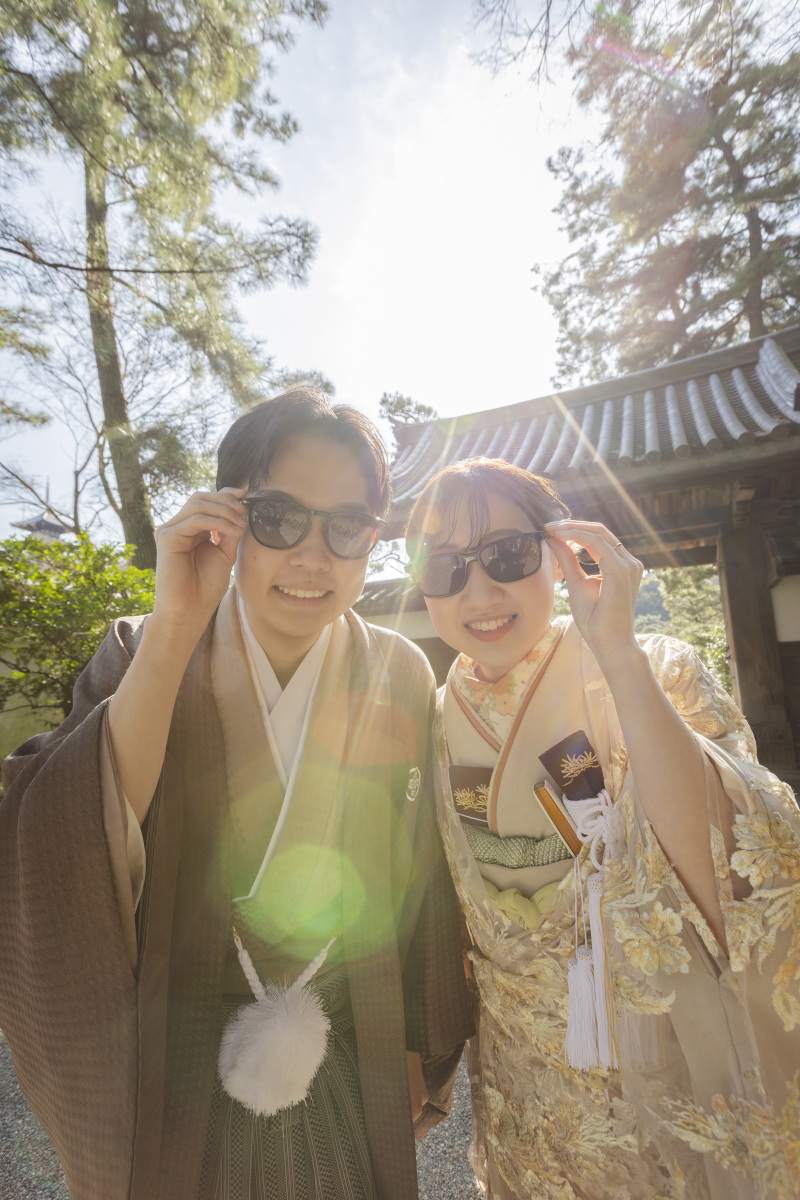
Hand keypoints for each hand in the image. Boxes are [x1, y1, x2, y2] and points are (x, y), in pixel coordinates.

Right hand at [151, 488, 247, 638]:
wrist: (190, 611)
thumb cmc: (205, 587)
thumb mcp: (224, 554)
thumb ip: (230, 531)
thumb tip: (242, 509)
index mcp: (189, 530)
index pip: (204, 502)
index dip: (224, 495)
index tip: (246, 495)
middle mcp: (176, 527)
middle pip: (199, 498)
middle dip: (225, 500)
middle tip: (244, 509)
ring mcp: (169, 531)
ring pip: (198, 505)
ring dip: (224, 510)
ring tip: (241, 523)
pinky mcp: (167, 537)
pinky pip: (196, 520)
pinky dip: (218, 522)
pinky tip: (233, 530)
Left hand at [544, 520, 642, 667]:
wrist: (608, 642)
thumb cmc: (594, 619)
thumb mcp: (576, 583)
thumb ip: (567, 560)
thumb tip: (553, 539)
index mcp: (620, 565)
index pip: (598, 538)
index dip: (574, 530)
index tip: (550, 530)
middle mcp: (628, 562)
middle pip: (599, 531)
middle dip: (571, 525)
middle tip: (548, 525)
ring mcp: (628, 564)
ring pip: (599, 532)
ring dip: (572, 527)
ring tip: (550, 529)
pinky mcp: (621, 569)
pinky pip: (597, 542)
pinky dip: (577, 535)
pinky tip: (559, 536)